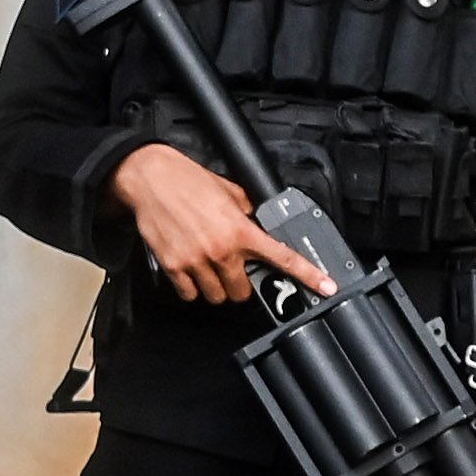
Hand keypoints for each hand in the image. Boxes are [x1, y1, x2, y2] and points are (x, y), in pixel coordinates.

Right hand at [117, 144, 333, 310]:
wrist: (150, 178)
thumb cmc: (187, 180)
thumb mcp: (230, 191)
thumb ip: (249, 211)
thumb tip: (259, 223)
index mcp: (240, 230)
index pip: (283, 257)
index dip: (309, 274)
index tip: (325, 286)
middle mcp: (221, 250)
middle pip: (243, 292)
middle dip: (241, 283)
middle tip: (233, 267)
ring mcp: (196, 261)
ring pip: (217, 297)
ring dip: (217, 287)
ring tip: (210, 268)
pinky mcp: (174, 267)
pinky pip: (190, 294)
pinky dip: (193, 288)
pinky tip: (192, 271)